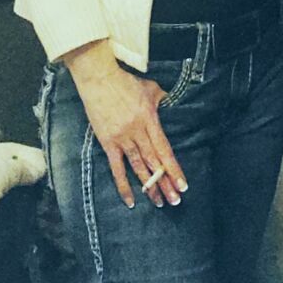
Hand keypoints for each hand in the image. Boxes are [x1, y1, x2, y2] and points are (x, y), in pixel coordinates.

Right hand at [63, 40, 187, 208]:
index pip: (165, 150)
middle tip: (175, 201)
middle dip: (166, 183)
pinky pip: (116, 168)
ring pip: (138, 168)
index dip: (174, 169)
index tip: (183, 185)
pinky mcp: (108, 142)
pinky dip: (123, 185)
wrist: (99, 79)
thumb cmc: (125, 82)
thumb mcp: (150, 88)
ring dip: (149, 187)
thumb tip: (172, 103)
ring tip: (159, 203)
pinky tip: (131, 200)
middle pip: (154, 162)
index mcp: (150, 120)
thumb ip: (163, 99)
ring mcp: (122, 138)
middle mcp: (137, 132)